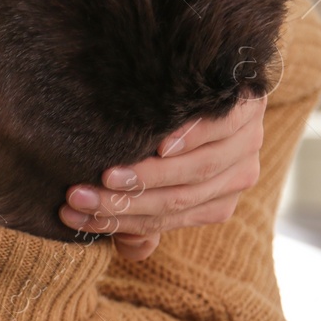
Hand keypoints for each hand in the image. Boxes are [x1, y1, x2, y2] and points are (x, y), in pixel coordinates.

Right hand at [59, 93, 266, 260]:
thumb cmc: (180, 126)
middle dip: (121, 204)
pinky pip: (222, 130)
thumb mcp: (162, 169)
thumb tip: (130, 250)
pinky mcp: (250, 110)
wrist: (222, 70)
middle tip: (77, 198)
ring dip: (149, 177)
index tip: (70, 216)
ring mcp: (247, 144)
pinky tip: (162, 145)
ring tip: (108, 176)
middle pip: (176, 200)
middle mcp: (237, 178)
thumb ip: (148, 208)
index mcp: (217, 202)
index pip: (160, 220)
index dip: (113, 222)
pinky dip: (191, 140)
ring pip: (197, 171)